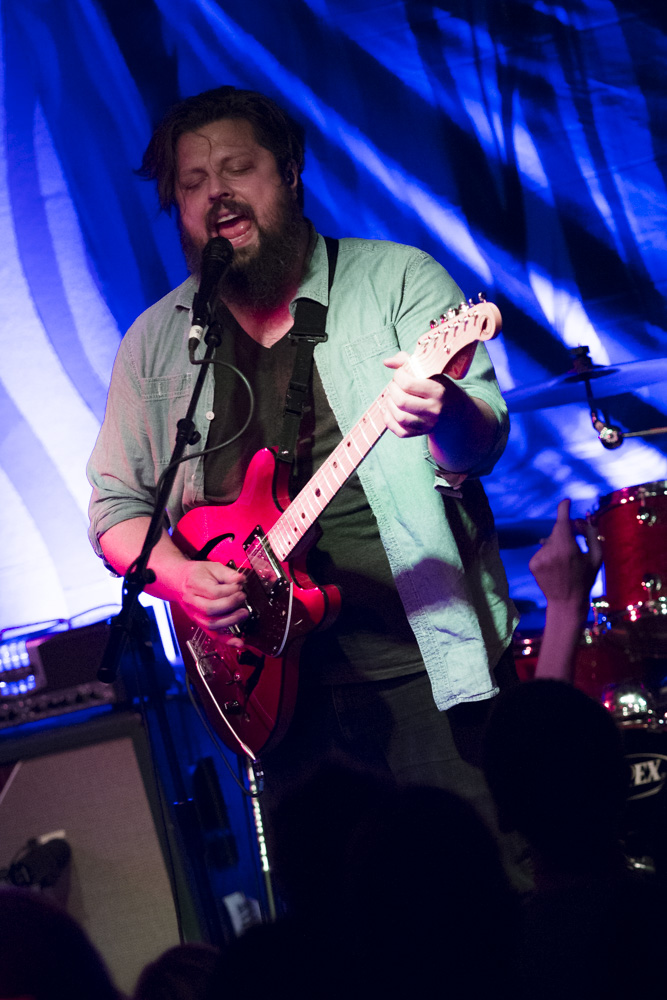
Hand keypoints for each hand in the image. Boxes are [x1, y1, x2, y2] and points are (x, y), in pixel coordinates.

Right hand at [176, 559, 248, 641]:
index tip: (239, 586)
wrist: (177, 581)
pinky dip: (226, 640)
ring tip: (243, 613)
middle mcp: (192, 602)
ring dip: (231, 620)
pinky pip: (212, 635)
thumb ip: (227, 573)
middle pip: (211, 609)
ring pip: (212, 624)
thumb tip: (240, 579)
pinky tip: (237, 642)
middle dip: (231, 604)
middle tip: (242, 597)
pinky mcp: (200, 622)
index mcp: (194, 585)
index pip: (214, 592)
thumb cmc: (195, 574)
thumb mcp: (211, 567)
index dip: (231, 590)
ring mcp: (195, 614)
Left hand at [382, 352, 446, 436]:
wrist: (456, 413)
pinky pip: (399, 431)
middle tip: (395, 384)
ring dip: (389, 404)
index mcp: (438, 391)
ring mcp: (428, 424)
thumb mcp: (432, 373)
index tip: (400, 373)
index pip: (408, 384)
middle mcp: (434, 410)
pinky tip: (390, 410)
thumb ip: (409, 362)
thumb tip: (386, 362)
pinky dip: (389, 420)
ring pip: (399, 417)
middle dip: (392, 389)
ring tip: (392, 396)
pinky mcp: (420, 433)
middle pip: (402, 401)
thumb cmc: (441, 388)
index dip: (398, 376)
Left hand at [529, 498, 602, 617]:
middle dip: (566, 530)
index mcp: (567, 548)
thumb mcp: (596, 557)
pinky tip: (556, 566)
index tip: (566, 501)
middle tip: (577, 538)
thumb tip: (582, 519)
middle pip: (557, 531)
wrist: (566, 602)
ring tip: (566, 560)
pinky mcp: (533, 564)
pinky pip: (542, 551)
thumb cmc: (585, 579)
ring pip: (549, 541)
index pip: (562, 521)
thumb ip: (591, 534)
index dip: (564, 508)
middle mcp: (550, 551)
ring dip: (557, 544)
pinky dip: (549, 554)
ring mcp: (539, 558)